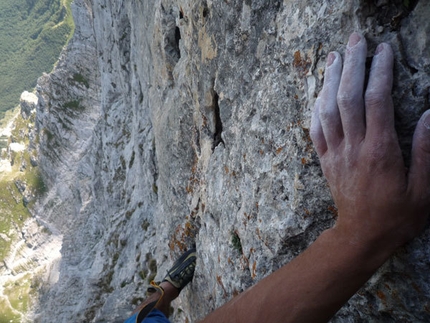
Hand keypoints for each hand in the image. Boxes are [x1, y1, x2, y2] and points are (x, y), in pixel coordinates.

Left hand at [310, 32, 429, 255]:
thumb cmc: (396, 216)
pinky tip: (318, 92)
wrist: (360, 237)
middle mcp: (353, 147)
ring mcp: (334, 153)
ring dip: (330, 80)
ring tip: (335, 56)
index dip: (380, 71)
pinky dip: (315, 107)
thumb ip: (426, 151)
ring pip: (327, 109)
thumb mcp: (423, 190)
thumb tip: (429, 114)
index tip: (384, 49)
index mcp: (380, 151)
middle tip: (355, 39)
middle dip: (352, 65)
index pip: (377, 100)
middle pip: (348, 97)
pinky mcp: (324, 161)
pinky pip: (314, 129)